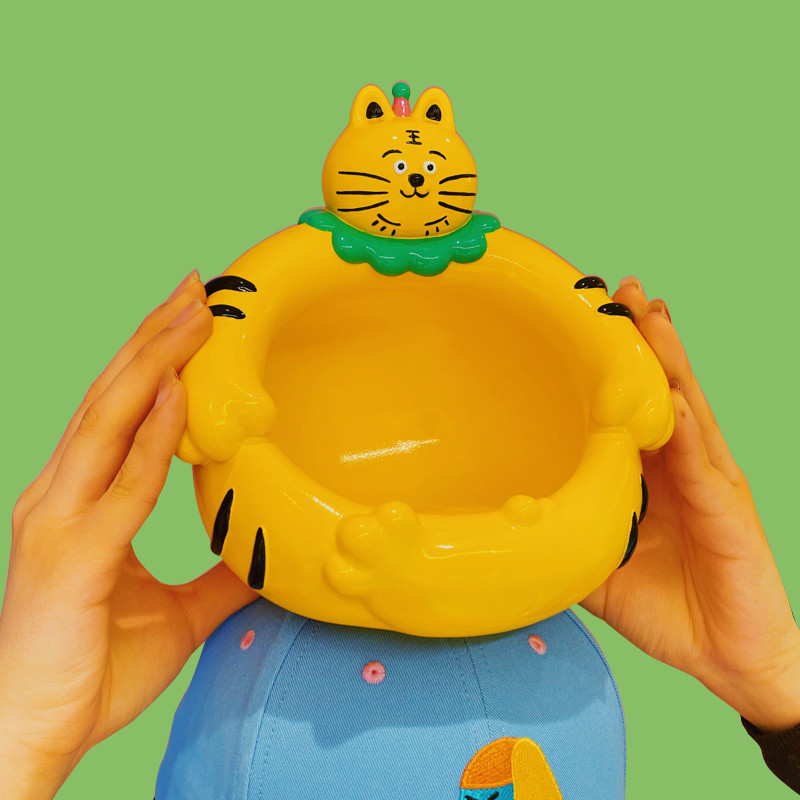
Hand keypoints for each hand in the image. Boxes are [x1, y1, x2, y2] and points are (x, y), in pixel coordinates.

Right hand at [0, 272, 257, 799]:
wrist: (31, 733)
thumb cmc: (89, 669)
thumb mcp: (175, 615)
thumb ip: (214, 581)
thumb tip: (257, 560)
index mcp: (83, 501)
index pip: (120, 412)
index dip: (153, 361)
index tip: (191, 318)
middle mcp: (63, 495)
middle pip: (112, 397)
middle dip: (155, 338)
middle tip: (197, 287)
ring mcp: (60, 520)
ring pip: (110, 421)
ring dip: (153, 362)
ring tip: (192, 313)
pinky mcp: (71, 557)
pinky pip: (122, 485)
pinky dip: (149, 436)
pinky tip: (174, 393)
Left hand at [581, 278, 799, 732]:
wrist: (726, 658)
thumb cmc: (666, 606)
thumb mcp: (598, 565)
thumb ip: (565, 535)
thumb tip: (513, 520)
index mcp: (651, 474)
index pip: (632, 407)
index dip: (614, 366)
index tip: (587, 321)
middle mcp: (682, 467)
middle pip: (663, 391)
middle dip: (644, 340)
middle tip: (620, 291)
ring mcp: (709, 484)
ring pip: (688, 411)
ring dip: (670, 362)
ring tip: (650, 315)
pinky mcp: (728, 513)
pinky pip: (703, 467)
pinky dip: (688, 431)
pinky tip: (675, 399)